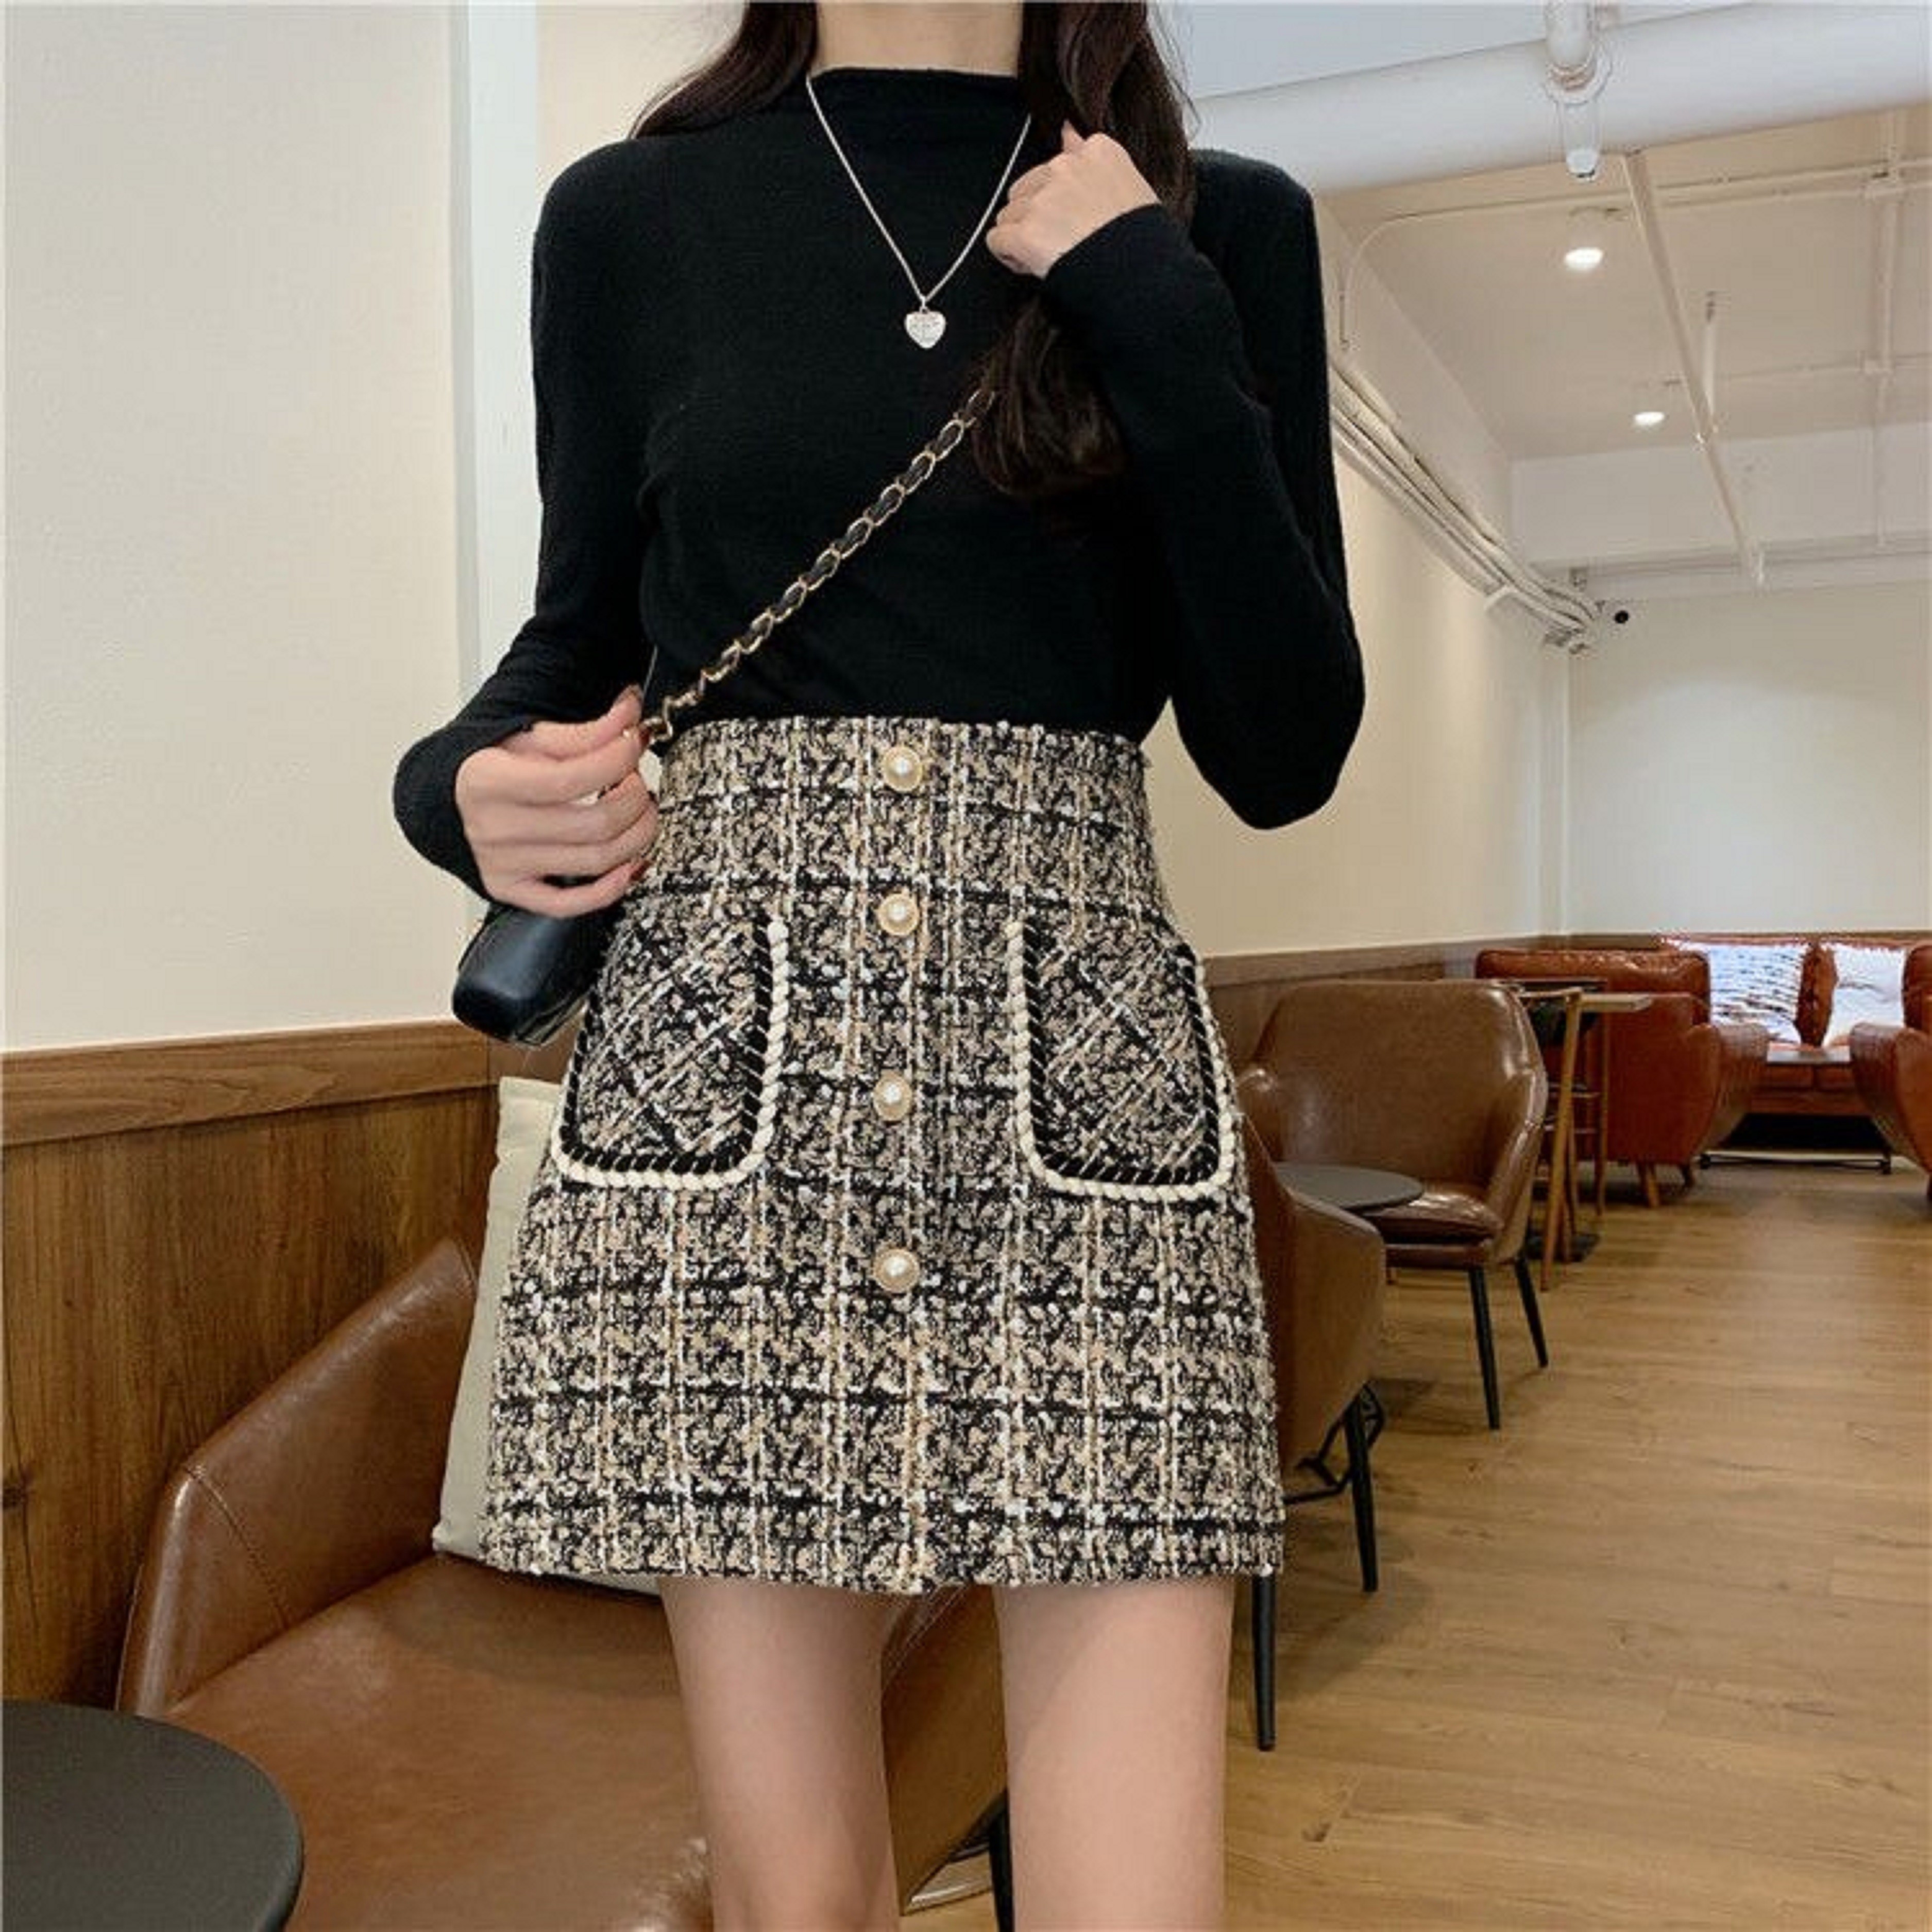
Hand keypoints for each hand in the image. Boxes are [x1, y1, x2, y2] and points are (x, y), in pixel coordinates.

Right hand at [453, 682, 660, 915]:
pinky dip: (610, 889)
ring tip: (637, 811)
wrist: (448, 799)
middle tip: (635, 780)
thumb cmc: (488, 767)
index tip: (634, 741)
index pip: (574, 778)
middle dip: (634, 798)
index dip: (619, 758)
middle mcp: (496, 828)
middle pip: (595, 824)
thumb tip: (630, 715)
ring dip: (637, 835)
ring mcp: (504, 865)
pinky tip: (628, 865)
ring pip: (595, 861)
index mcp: (491, 782)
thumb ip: (585, 732)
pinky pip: (568, 904)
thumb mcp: (531, 738)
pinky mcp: (512, 890)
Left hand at [985, 121, 1160, 279]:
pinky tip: (1033, 264)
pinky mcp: (1025, 232)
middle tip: (1063, 241)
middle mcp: (1065, 168)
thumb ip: (1090, 155)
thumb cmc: (1142, 240)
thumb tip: (1067, 130)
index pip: (1057, 165)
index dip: (1058, 197)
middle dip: (1036, 216)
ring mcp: (1043, 200)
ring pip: (1009, 214)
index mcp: (1097, 152)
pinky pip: (997, 239)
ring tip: (1053, 255)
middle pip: (1027, 188)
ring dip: (1023, 236)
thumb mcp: (1130, 185)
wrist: (1140, 277)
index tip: (1072, 217)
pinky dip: (1009, 256)